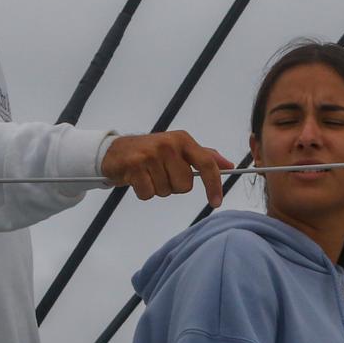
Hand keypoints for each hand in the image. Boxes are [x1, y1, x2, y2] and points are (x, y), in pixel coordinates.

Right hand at [102, 131, 229, 205]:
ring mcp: (151, 154)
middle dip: (174, 186)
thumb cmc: (152, 153)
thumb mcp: (179, 150)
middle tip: (161, 175)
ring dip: (157, 189)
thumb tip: (228, 165)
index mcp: (183, 140)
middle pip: (185, 185)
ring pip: (166, 191)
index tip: (216, 202)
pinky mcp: (134, 165)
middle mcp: (169, 144)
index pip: (207, 164)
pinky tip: (138, 179)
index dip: (214, 185)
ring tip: (148, 175)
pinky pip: (148, 194)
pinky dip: (143, 192)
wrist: (115, 151)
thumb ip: (204, 157)